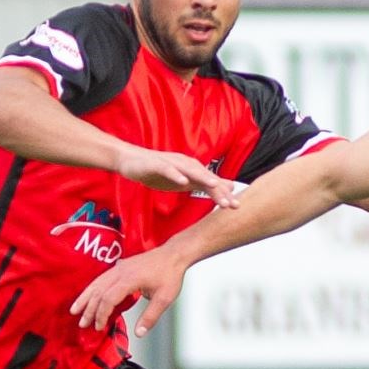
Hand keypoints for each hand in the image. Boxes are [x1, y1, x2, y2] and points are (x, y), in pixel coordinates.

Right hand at [70, 247, 187, 338]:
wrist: (173, 255)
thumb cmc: (170, 274)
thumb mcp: (164, 298)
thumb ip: (150, 316)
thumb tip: (139, 333)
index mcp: (130, 279)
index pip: (108, 298)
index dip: (101, 314)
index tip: (99, 326)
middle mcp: (120, 272)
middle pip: (99, 292)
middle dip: (89, 310)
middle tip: (83, 324)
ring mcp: (118, 268)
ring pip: (96, 283)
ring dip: (85, 298)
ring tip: (75, 311)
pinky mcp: (119, 267)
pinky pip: (100, 278)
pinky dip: (91, 289)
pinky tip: (87, 296)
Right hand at [116, 146, 238, 208]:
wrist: (131, 161)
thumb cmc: (159, 171)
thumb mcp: (184, 181)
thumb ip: (204, 184)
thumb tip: (226, 187)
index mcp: (193, 170)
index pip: (211, 184)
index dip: (224, 195)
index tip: (237, 207)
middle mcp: (186, 165)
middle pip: (205, 178)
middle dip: (218, 190)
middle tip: (230, 203)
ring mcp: (172, 163)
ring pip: (190, 171)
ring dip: (203, 178)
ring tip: (214, 186)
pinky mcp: (157, 164)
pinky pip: (168, 169)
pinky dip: (176, 175)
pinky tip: (183, 182)